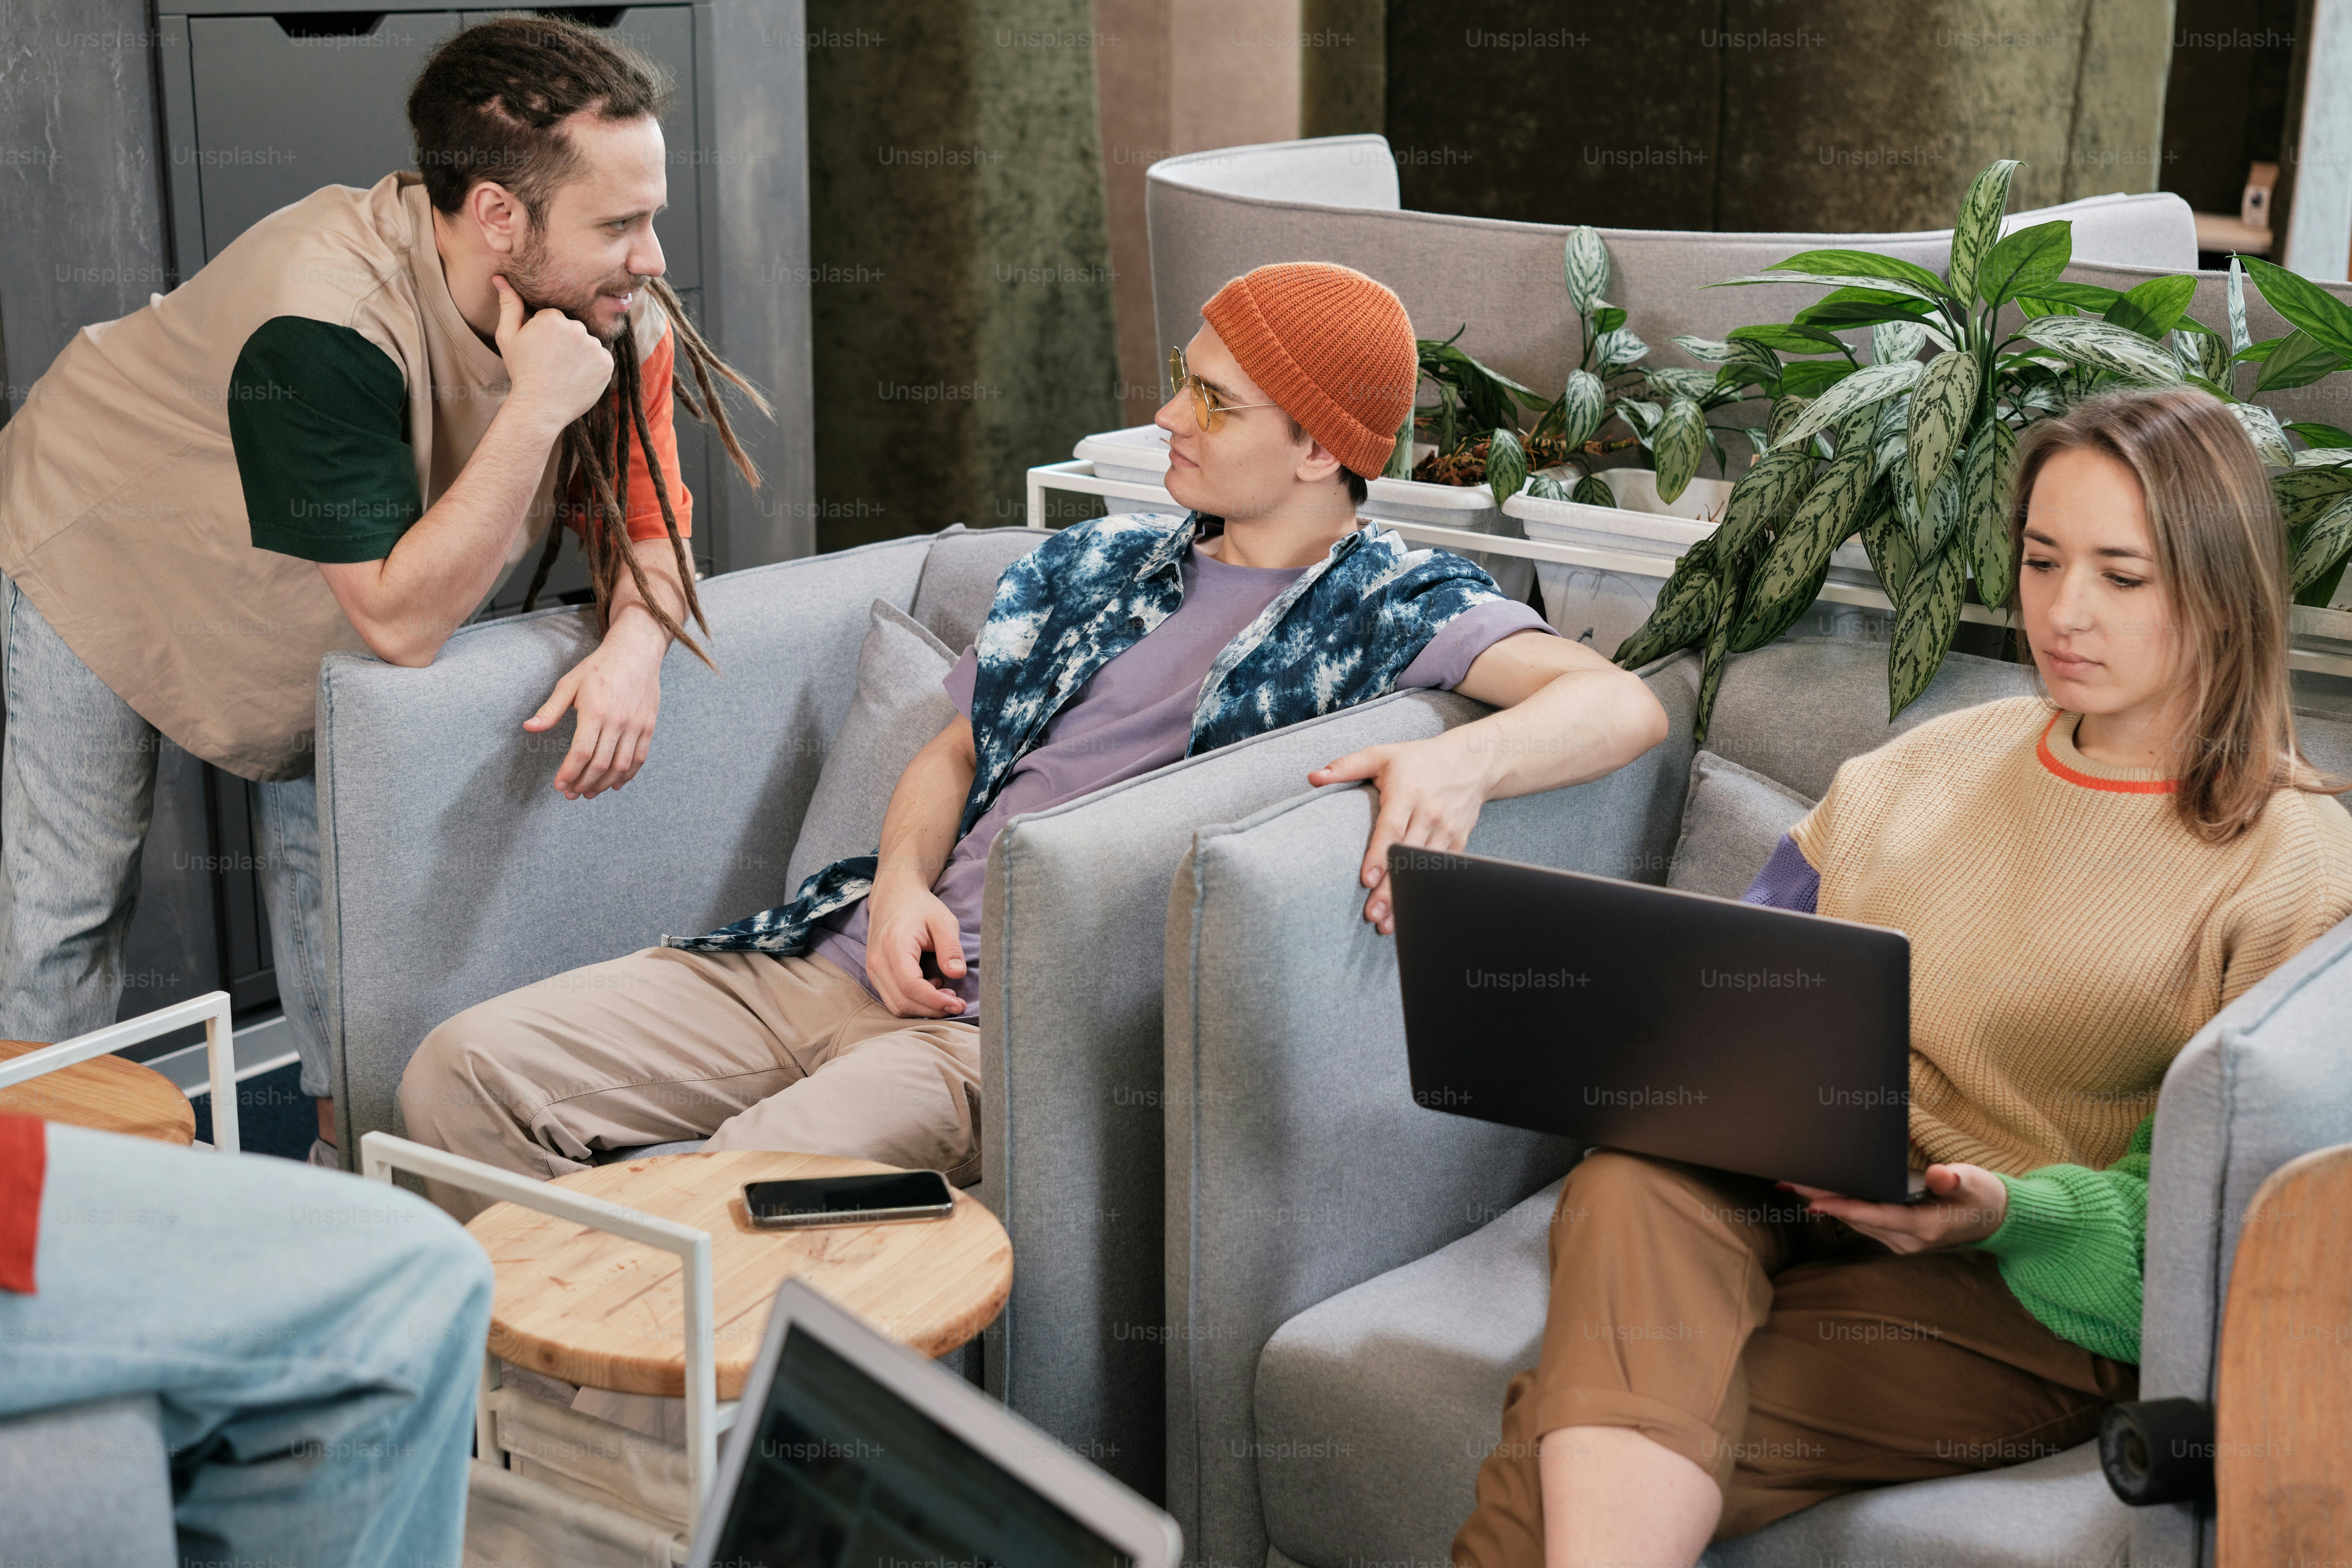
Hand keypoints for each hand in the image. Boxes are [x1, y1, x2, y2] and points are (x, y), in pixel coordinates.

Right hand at [493, 275, 613, 429]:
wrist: (539, 407)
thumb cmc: (521, 371)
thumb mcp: (508, 337)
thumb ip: (509, 305)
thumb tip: (500, 278)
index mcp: (553, 318)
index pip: (555, 317)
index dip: (546, 334)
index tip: (540, 350)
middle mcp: (576, 328)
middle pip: (573, 328)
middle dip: (564, 341)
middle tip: (551, 362)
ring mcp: (594, 346)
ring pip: (587, 342)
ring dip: (579, 353)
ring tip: (564, 370)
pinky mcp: (607, 363)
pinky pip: (601, 358)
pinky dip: (592, 366)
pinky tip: (577, 376)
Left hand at [525, 612, 663, 798]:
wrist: (636, 652)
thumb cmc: (599, 667)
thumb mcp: (569, 683)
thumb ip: (550, 709)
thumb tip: (529, 727)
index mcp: (595, 711)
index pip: (581, 752)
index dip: (569, 773)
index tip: (559, 785)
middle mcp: (618, 721)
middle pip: (600, 764)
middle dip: (583, 783)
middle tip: (571, 793)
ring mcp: (636, 726)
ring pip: (621, 766)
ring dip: (604, 784)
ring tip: (590, 792)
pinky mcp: (648, 727)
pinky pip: (639, 758)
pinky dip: (627, 775)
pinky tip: (615, 784)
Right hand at [863, 875, 967, 1018]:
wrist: (894, 895)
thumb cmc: (920, 907)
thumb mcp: (943, 921)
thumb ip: (950, 948)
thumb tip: (958, 974)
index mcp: (894, 946)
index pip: (911, 986)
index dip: (935, 1001)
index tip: (959, 1004)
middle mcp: (877, 961)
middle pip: (903, 1001)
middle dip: (932, 1009)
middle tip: (958, 1003)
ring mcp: (873, 969)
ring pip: (896, 1005)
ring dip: (923, 1008)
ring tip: (946, 994)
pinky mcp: (875, 974)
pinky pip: (892, 998)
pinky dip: (913, 1001)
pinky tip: (931, 987)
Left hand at [1308, 733, 1494, 934]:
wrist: (1473, 761)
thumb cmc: (1419, 760)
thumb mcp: (1382, 755)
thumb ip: (1347, 767)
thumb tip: (1313, 778)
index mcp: (1408, 793)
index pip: (1391, 829)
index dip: (1379, 856)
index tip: (1366, 880)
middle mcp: (1430, 813)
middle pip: (1407, 856)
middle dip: (1391, 888)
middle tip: (1372, 915)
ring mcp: (1447, 829)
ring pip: (1425, 869)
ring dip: (1409, 896)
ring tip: (1388, 923)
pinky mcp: (1459, 840)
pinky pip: (1443, 871)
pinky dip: (1428, 890)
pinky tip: (1413, 909)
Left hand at [1779, 1163, 2008, 1252]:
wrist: (1995, 1218)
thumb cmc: (1983, 1195)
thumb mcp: (1974, 1183)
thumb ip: (1954, 1179)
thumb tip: (1940, 1175)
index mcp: (1927, 1227)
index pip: (1878, 1216)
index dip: (1845, 1209)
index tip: (1815, 1202)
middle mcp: (1910, 1240)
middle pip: (1860, 1219)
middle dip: (1825, 1200)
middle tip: (1789, 1181)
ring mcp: (1903, 1242)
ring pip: (1859, 1222)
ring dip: (1829, 1204)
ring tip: (1795, 1184)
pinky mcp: (1899, 1237)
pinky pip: (1866, 1223)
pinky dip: (1844, 1208)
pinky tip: (1822, 1195)